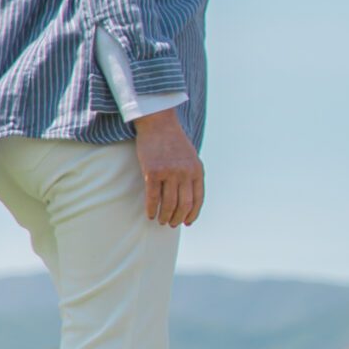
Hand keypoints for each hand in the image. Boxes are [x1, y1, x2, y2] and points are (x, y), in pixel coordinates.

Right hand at [133, 111, 202, 226]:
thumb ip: (192, 175)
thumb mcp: (191, 157)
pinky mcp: (153, 171)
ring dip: (165, 216)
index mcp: (197, 170)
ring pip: (169, 203)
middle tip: (171, 224)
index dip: (193, 214)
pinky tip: (149, 215)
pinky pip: (152, 197)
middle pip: (184, 204)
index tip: (187, 222)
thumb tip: (189, 197)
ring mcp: (169, 172)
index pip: (198, 199)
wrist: (159, 124)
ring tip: (161, 221)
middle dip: (178, 218)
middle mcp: (185, 173)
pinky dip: (151, 209)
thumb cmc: (174, 142)